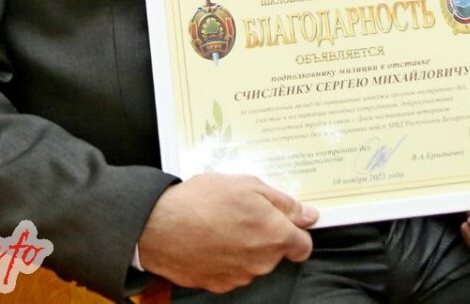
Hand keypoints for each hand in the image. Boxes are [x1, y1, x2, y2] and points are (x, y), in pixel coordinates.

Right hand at [137, 174, 316, 292]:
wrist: (159, 226)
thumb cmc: (203, 200)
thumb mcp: (248, 185)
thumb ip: (284, 203)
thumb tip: (309, 216)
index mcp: (274, 235)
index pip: (303, 246)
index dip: (296, 231)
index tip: (285, 221)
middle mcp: (261, 262)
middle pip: (277, 252)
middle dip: (267, 234)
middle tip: (244, 212)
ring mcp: (239, 276)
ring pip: (254, 262)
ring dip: (246, 246)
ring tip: (223, 223)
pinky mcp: (219, 285)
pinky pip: (234, 271)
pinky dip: (227, 258)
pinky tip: (211, 239)